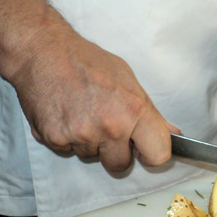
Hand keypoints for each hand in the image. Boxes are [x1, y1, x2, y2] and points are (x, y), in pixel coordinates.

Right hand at [10, 30, 178, 172]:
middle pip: (120, 165)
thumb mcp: (128, 80)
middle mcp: (109, 126)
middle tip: (105, 127)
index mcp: (133, 110)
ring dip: (89, 143)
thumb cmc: (88, 62)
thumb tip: (173, 133)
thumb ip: (150, 112)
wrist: (42, 51)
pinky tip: (65, 115)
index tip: (143, 148)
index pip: (158, 154)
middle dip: (115, 152)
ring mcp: (81, 135)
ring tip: (81, 113)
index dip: (152, 154)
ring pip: (91, 157)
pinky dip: (66, 138)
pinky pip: (68, 151)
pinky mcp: (55, 139)